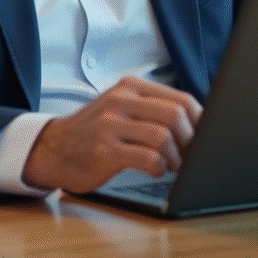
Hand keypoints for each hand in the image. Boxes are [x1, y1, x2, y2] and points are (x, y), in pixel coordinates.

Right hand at [21, 76, 202, 192]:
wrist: (54, 148)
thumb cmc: (95, 131)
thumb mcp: (121, 108)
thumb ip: (152, 108)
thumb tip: (198, 121)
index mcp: (130, 87)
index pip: (181, 98)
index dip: (200, 121)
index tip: (203, 137)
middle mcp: (120, 100)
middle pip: (176, 115)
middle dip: (190, 140)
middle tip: (187, 155)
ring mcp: (110, 125)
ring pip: (164, 136)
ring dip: (175, 157)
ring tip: (170, 164)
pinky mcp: (104, 150)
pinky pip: (148, 158)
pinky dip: (159, 168)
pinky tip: (153, 170)